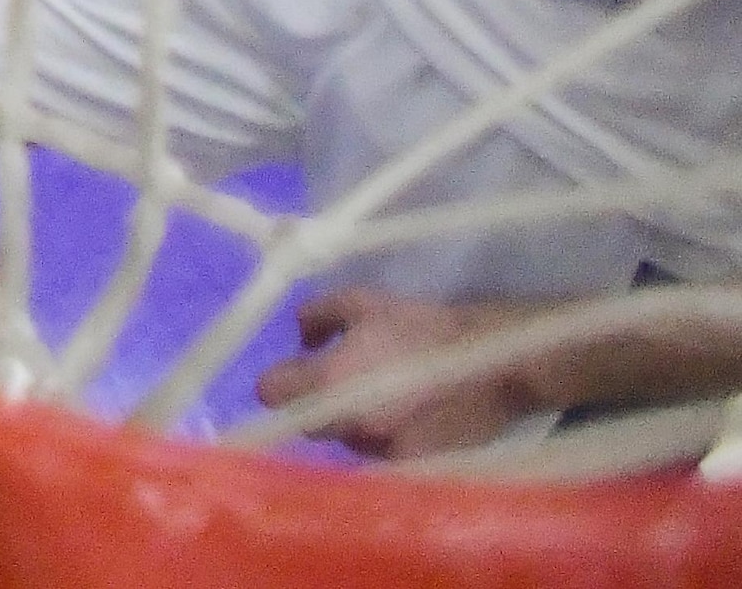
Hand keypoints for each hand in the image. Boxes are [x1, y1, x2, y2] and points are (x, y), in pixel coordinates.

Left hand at [257, 288, 539, 459]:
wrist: (496, 365)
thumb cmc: (425, 328)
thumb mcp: (363, 302)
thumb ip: (317, 316)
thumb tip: (300, 338)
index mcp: (330, 380)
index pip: (271, 393)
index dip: (278, 380)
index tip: (293, 370)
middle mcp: (349, 422)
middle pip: (305, 422)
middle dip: (312, 403)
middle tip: (339, 380)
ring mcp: (381, 449)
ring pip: (343, 440)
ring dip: (349, 422)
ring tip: (379, 397)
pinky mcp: (413, 466)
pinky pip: (379, 455)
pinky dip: (382, 438)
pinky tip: (404, 417)